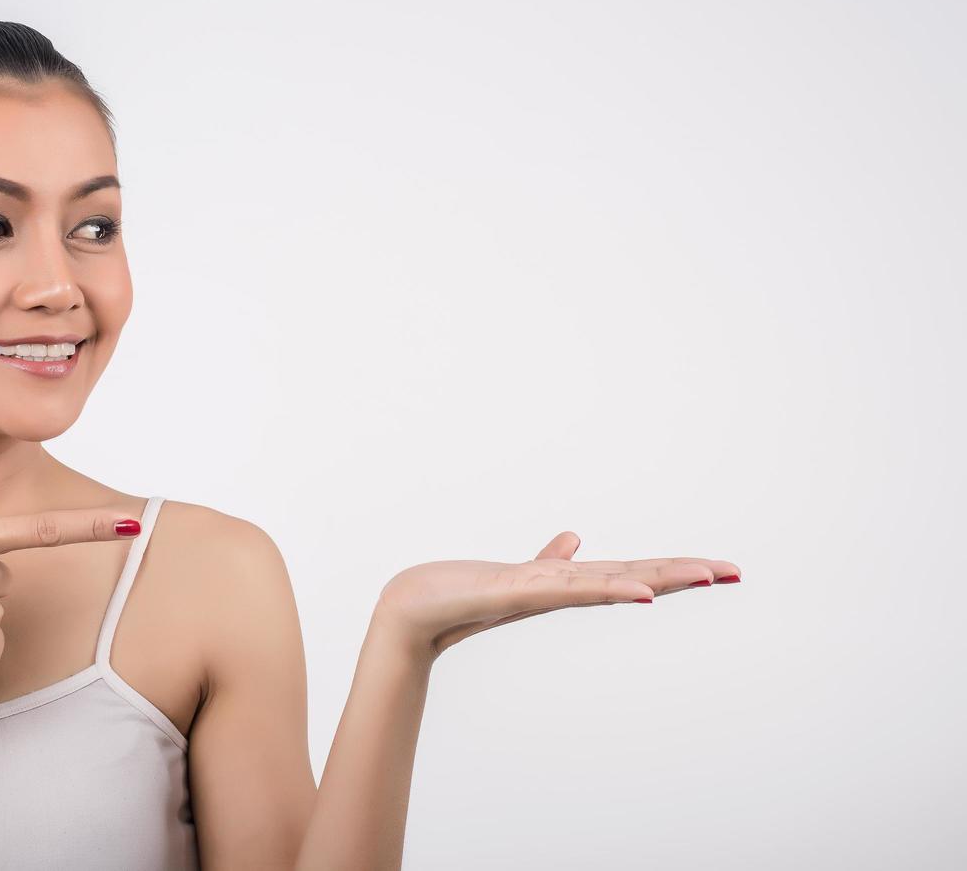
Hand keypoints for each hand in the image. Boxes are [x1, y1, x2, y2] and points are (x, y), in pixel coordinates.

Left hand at [373, 532, 741, 661]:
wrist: (413, 609)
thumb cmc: (459, 593)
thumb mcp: (513, 571)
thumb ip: (548, 559)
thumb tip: (572, 539)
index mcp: (564, 582)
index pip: (629, 572)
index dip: (672, 569)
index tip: (720, 568)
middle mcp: (560, 589)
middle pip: (634, 577)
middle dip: (683, 574)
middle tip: (735, 571)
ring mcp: (542, 592)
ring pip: (612, 583)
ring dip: (660, 580)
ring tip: (705, 574)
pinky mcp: (517, 592)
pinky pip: (570, 590)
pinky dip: (607, 591)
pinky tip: (638, 594)